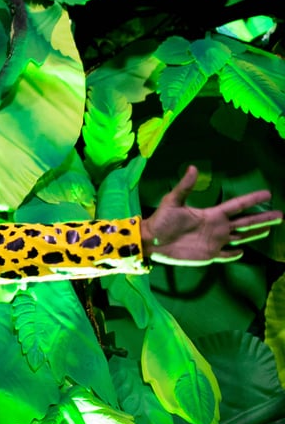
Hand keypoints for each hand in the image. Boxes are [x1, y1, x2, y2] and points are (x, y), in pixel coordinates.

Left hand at [142, 166, 281, 265]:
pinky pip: (226, 255)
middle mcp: (217, 227)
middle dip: (263, 219)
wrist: (151, 240)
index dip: (252, 200)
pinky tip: (243, 252)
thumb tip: (194, 168)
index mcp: (211, 214)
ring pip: (241, 237)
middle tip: (281, 215)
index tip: (268, 194)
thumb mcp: (173, 201)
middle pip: (246, 222)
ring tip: (270, 229)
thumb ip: (185, 186)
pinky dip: (234, 254)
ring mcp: (215, 241)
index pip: (237, 206)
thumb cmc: (161, 219)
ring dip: (255, 234)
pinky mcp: (209, 255)